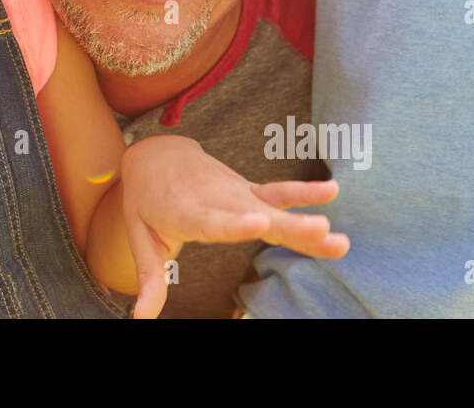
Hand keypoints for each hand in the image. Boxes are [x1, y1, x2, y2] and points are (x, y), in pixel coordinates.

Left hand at [120, 134, 348, 318]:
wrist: (157, 154)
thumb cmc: (146, 201)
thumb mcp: (141, 238)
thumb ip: (150, 280)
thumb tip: (140, 319)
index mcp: (187, 212)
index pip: (214, 221)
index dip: (235, 223)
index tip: (259, 223)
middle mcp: (217, 200)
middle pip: (255, 216)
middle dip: (288, 225)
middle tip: (322, 232)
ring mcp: (236, 193)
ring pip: (273, 208)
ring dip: (304, 220)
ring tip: (333, 232)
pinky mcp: (249, 190)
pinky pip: (278, 193)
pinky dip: (304, 192)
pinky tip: (332, 190)